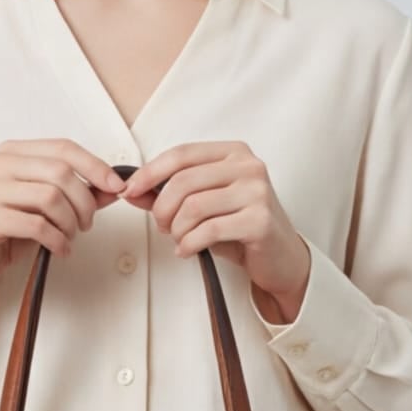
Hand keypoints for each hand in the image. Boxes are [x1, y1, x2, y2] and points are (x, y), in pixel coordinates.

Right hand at [0, 139, 128, 325]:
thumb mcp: (45, 207)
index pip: (63, 148)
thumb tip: (113, 187)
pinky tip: (59, 248)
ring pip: (50, 197)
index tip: (116, 186)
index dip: (95, 166)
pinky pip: (36, 225)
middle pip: (60, 172)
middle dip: (84, 201)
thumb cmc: (6, 230)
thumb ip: (77, 193)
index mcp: (12, 153)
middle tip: (87, 224)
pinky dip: (57, 239)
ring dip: (70, 223)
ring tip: (70, 237)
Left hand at [118, 140, 311, 322]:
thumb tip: (132, 190)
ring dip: (176, 229)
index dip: (150, 172)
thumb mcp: (203, 205)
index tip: (130, 190)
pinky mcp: (260, 221)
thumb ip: (168, 194)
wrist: (280, 257)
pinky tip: (188, 250)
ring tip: (179, 239)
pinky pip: (209, 230)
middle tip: (162, 226)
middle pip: (183, 182)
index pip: (181, 154)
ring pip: (193, 207)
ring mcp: (257, 192)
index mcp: (233, 153)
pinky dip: (189, 244)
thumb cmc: (240, 227)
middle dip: (162, 209)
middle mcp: (248, 166)